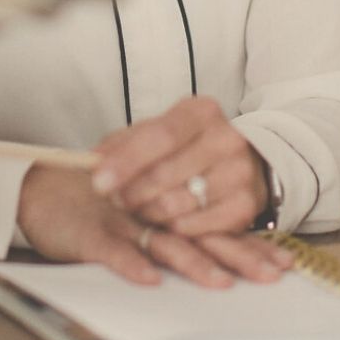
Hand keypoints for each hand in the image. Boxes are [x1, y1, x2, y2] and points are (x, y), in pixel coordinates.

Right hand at [17, 163, 289, 288]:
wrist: (38, 190)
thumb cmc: (93, 198)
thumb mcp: (138, 205)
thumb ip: (175, 218)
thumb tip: (223, 245)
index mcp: (166, 202)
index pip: (213, 221)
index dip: (247, 241)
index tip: (282, 263)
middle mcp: (150, 208)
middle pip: (199, 232)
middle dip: (237, 255)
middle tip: (270, 276)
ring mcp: (121, 220)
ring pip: (162, 240)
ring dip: (191, 262)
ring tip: (220, 282)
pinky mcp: (91, 233)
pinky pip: (114, 250)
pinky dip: (131, 264)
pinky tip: (150, 279)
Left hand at [91, 95, 270, 237]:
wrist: (243, 162)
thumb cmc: (188, 147)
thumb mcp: (158, 133)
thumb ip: (123, 144)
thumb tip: (92, 161)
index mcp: (202, 111)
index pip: (160, 135)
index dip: (126, 161)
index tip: (98, 181)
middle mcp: (227, 138)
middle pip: (166, 172)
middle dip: (131, 191)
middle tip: (114, 200)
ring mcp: (240, 172)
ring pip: (179, 203)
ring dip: (148, 212)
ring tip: (138, 209)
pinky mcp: (246, 205)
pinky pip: (196, 226)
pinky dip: (173, 228)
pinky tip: (165, 221)